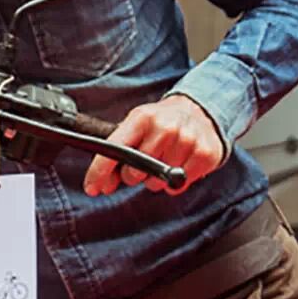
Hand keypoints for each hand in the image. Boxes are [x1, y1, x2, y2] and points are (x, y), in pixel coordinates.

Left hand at [83, 95, 226, 196]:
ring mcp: (187, 140)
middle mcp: (166, 127)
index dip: (100, 171)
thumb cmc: (160, 124)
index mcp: (142, 118)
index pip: (115, 149)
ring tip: (163, 161)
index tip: (91, 188)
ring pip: (157, 182)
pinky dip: (174, 183)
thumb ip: (117, 154)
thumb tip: (102, 186)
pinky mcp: (205, 154)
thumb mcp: (136, 128)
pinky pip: (179, 186)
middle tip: (142, 165)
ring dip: (155, 180)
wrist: (199, 111)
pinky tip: (178, 165)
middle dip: (132, 175)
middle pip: (135, 172)